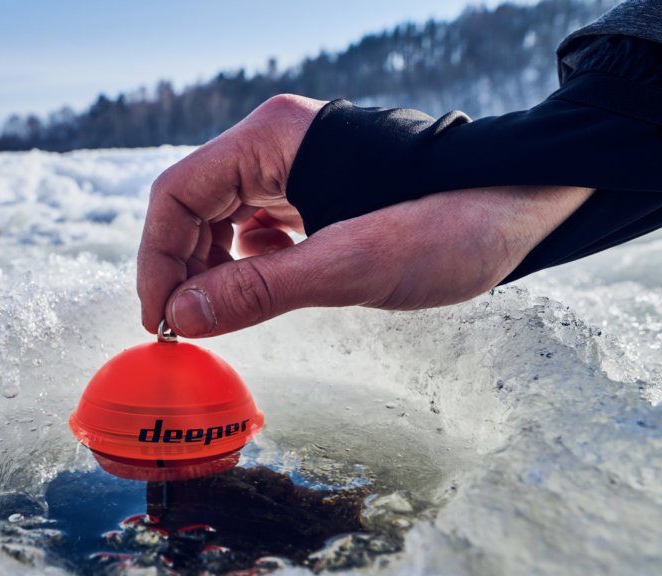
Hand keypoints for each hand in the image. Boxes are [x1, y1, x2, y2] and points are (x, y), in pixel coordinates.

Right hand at [137, 95, 592, 336]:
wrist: (525, 206)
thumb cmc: (450, 222)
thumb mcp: (349, 266)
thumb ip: (257, 292)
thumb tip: (182, 317)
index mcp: (273, 140)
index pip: (177, 195)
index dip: (156, 259)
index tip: (158, 319)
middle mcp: (276, 144)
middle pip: (193, 205)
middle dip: (180, 267)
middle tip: (181, 328)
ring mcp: (296, 165)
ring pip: (221, 216)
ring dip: (209, 267)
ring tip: (214, 316)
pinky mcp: (317, 190)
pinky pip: (257, 224)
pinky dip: (245, 262)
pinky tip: (258, 289)